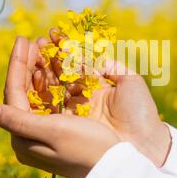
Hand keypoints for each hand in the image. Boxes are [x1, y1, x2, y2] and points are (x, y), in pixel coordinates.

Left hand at [0, 37, 119, 177]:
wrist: (116, 166)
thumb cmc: (86, 148)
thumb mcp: (51, 132)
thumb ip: (16, 120)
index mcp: (24, 139)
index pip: (14, 94)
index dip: (17, 65)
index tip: (22, 39)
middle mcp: (32, 135)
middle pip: (24, 92)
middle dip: (28, 64)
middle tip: (33, 41)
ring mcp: (47, 130)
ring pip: (39, 93)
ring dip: (41, 70)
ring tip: (44, 47)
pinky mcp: (63, 127)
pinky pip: (54, 98)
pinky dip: (55, 81)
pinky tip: (58, 67)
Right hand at [35, 31, 171, 166]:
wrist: (144, 143)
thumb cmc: (140, 111)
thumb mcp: (129, 81)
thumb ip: (110, 65)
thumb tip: (88, 54)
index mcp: (98, 85)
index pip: (77, 63)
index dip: (65, 49)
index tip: (52, 34)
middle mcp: (84, 96)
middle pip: (61, 74)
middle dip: (48, 57)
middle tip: (36, 43)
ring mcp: (75, 111)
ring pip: (53, 87)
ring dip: (41, 70)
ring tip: (32, 54)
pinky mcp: (68, 125)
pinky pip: (51, 106)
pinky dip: (42, 91)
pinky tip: (36, 75)